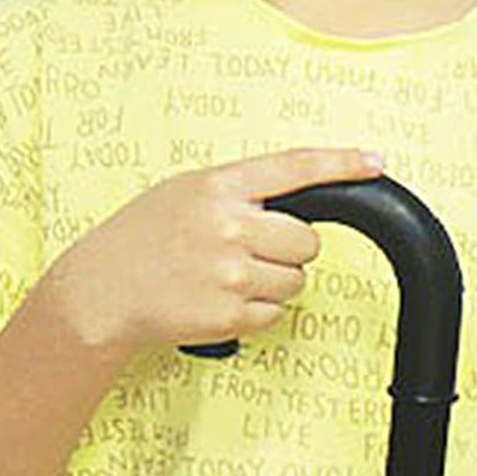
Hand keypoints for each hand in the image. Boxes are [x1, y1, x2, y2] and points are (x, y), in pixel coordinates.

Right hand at [43, 146, 384, 351]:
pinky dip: (256, 311)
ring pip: (296, 280)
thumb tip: (293, 197)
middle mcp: (230, 226)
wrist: (102, 289)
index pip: (296, 167)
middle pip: (307, 240)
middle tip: (251, 250)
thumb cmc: (143, 235)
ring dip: (274, 282)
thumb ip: (239, 191)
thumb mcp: (187, 191)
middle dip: (289, 248)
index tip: (374, 161)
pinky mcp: (229, 314)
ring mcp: (230, 272)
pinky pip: (275, 313)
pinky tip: (220, 299)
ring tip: (228, 276)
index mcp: (221, 185)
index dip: (342, 162)